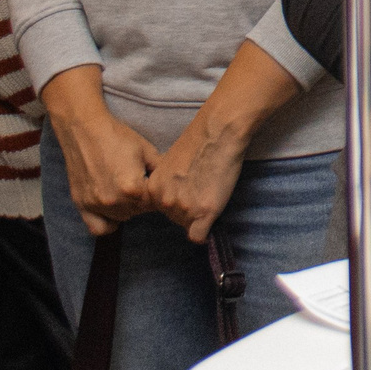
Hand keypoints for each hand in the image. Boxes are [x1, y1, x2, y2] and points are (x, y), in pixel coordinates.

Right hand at [41, 66, 160, 236]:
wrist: (84, 130)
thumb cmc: (117, 137)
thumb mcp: (147, 151)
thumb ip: (161, 171)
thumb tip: (174, 184)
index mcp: (133, 188)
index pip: (154, 203)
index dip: (157, 194)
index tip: (155, 185)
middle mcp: (113, 201)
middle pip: (138, 212)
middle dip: (143, 200)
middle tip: (140, 185)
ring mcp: (95, 204)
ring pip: (121, 218)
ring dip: (127, 209)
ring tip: (126, 191)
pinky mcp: (81, 204)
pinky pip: (97, 227)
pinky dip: (107, 222)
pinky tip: (112, 209)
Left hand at [147, 38, 302, 240]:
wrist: (218, 133)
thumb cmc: (198, 143)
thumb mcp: (169, 165)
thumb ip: (166, 184)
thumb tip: (173, 199)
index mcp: (152, 189)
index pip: (161, 210)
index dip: (177, 200)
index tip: (189, 189)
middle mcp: (164, 201)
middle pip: (175, 219)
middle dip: (189, 209)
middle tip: (203, 188)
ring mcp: (183, 208)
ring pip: (189, 226)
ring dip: (200, 215)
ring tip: (210, 190)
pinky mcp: (203, 213)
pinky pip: (199, 236)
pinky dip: (206, 230)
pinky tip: (212, 212)